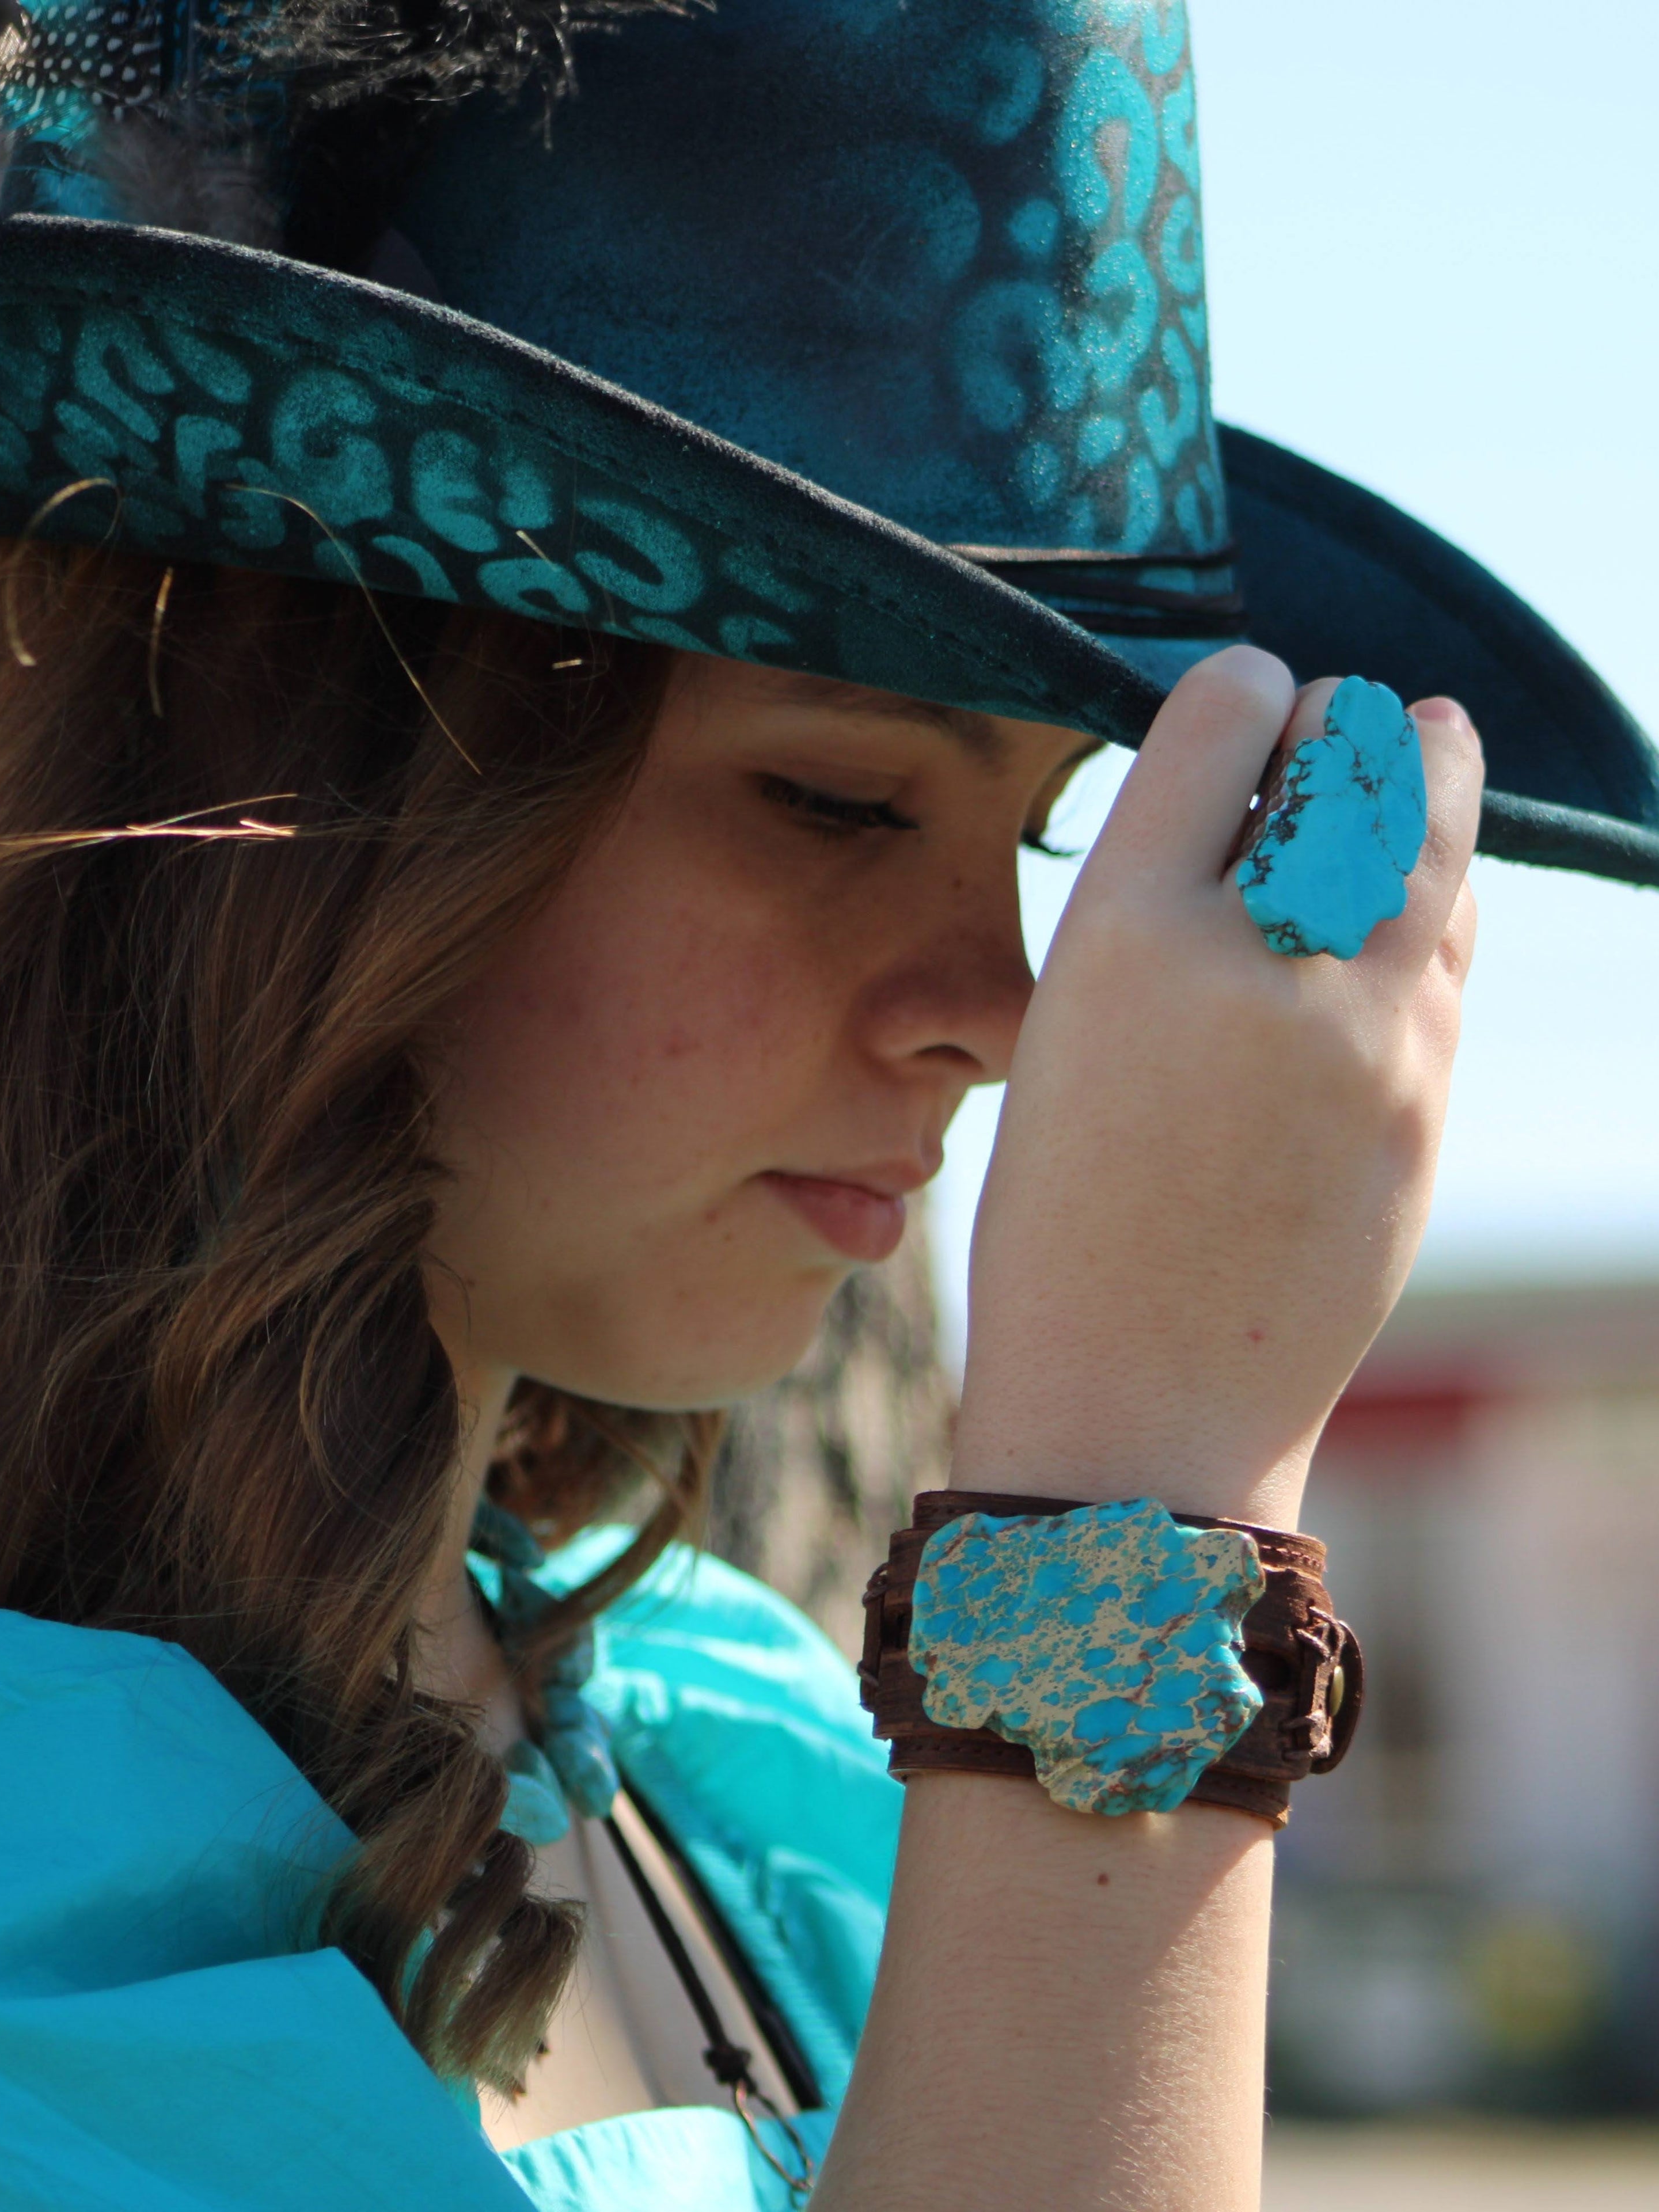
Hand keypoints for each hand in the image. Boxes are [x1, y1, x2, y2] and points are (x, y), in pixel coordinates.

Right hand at [953, 646, 1482, 1526]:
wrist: (1142, 1404)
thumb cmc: (1064, 1221)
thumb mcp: (1060, 1036)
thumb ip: (1150, 909)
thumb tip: (1249, 796)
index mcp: (1120, 937)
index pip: (1223, 716)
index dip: (1238, 688)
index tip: (1241, 697)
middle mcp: (1257, 963)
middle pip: (1356, 751)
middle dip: (1344, 720)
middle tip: (1331, 720)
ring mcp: (1368, 1032)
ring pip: (1435, 832)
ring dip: (1425, 772)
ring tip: (1425, 739)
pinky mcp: (1432, 1093)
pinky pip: (1452, 936)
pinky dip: (1437, 883)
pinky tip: (1417, 883)